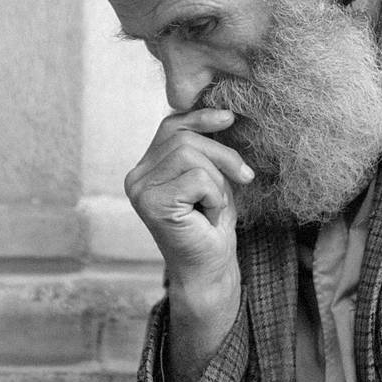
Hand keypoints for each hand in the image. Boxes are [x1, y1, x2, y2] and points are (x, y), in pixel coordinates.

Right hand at [125, 108, 254, 381]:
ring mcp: (140, 190)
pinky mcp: (152, 204)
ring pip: (191, 154)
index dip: (200, 117)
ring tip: (216, 204)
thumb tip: (223, 112)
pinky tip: (208, 216)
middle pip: (183, 137)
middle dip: (222, 154)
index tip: (230, 117)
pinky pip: (198, 177)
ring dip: (218, 179)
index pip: (171, 125)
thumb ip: (205, 147)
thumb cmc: (212, 223)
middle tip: (245, 177)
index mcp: (146, 167)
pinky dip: (215, 195)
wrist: (210, 270)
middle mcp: (136, 176)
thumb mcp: (211, 175)